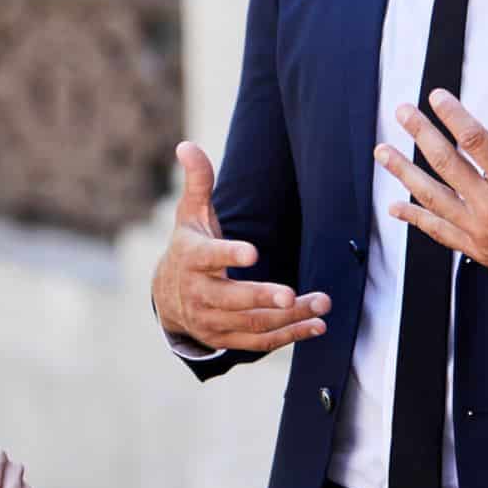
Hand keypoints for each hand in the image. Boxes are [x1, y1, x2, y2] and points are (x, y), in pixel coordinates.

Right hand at [150, 141, 329, 351]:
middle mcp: (199, 293)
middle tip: (294, 294)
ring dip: (288, 317)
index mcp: (191, 259)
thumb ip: (198, 182)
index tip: (253, 253)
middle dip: (264, 296)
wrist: (167, 297)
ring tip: (320, 305)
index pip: (208, 258)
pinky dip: (289, 336)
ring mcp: (212, 320)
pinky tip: (315, 325)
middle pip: (233, 299)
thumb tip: (187, 145)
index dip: (229, 255)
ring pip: (252, 323)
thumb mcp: (190, 215)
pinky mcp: (225, 338)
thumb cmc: (189, 247)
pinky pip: (259, 342)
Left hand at [375, 83, 487, 322]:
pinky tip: (395, 206)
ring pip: (432, 197)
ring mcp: (481, 230)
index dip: (453, 115)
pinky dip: (415, 218)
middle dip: (420, 134)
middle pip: (445, 164)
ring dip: (404, 172)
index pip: (475, 140)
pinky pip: (438, 231)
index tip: (435, 96)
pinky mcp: (478, 250)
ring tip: (382, 152)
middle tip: (401, 112)